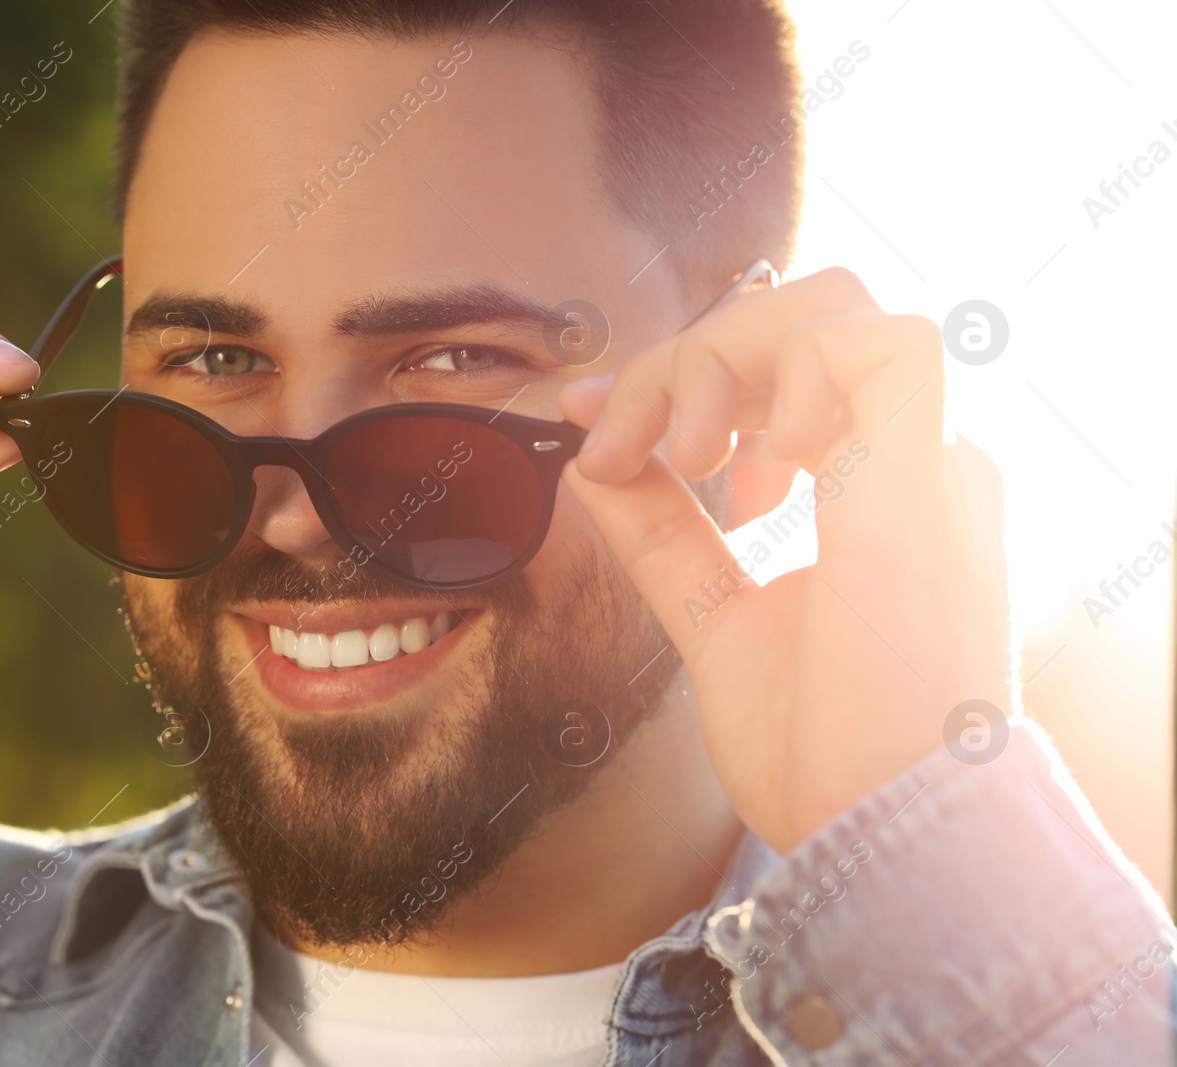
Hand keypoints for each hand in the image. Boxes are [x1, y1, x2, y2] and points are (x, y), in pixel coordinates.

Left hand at [559, 268, 1009, 853]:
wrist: (869, 835)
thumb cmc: (815, 753)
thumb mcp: (712, 619)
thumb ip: (663, 538)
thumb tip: (595, 464)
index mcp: (874, 496)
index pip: (783, 374)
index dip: (677, 376)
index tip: (596, 423)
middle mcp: (909, 466)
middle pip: (801, 322)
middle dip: (685, 361)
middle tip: (630, 446)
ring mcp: (926, 466)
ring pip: (834, 311)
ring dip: (723, 360)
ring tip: (688, 461)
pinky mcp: (930, 477)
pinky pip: (887, 345)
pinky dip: (794, 370)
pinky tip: (750, 462)